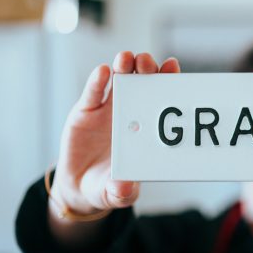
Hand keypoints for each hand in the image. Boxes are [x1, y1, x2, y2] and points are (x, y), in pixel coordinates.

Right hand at [51, 52, 180, 216]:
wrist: (80, 185)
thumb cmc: (108, 185)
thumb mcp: (116, 193)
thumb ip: (122, 192)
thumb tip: (124, 189)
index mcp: (146, 127)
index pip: (161, 98)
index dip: (168, 80)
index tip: (173, 66)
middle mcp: (131, 112)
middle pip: (142, 82)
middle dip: (147, 69)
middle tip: (148, 62)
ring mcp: (109, 109)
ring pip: (119, 80)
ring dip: (124, 67)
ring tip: (126, 59)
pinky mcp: (85, 110)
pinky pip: (93, 92)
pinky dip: (97, 81)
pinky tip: (102, 71)